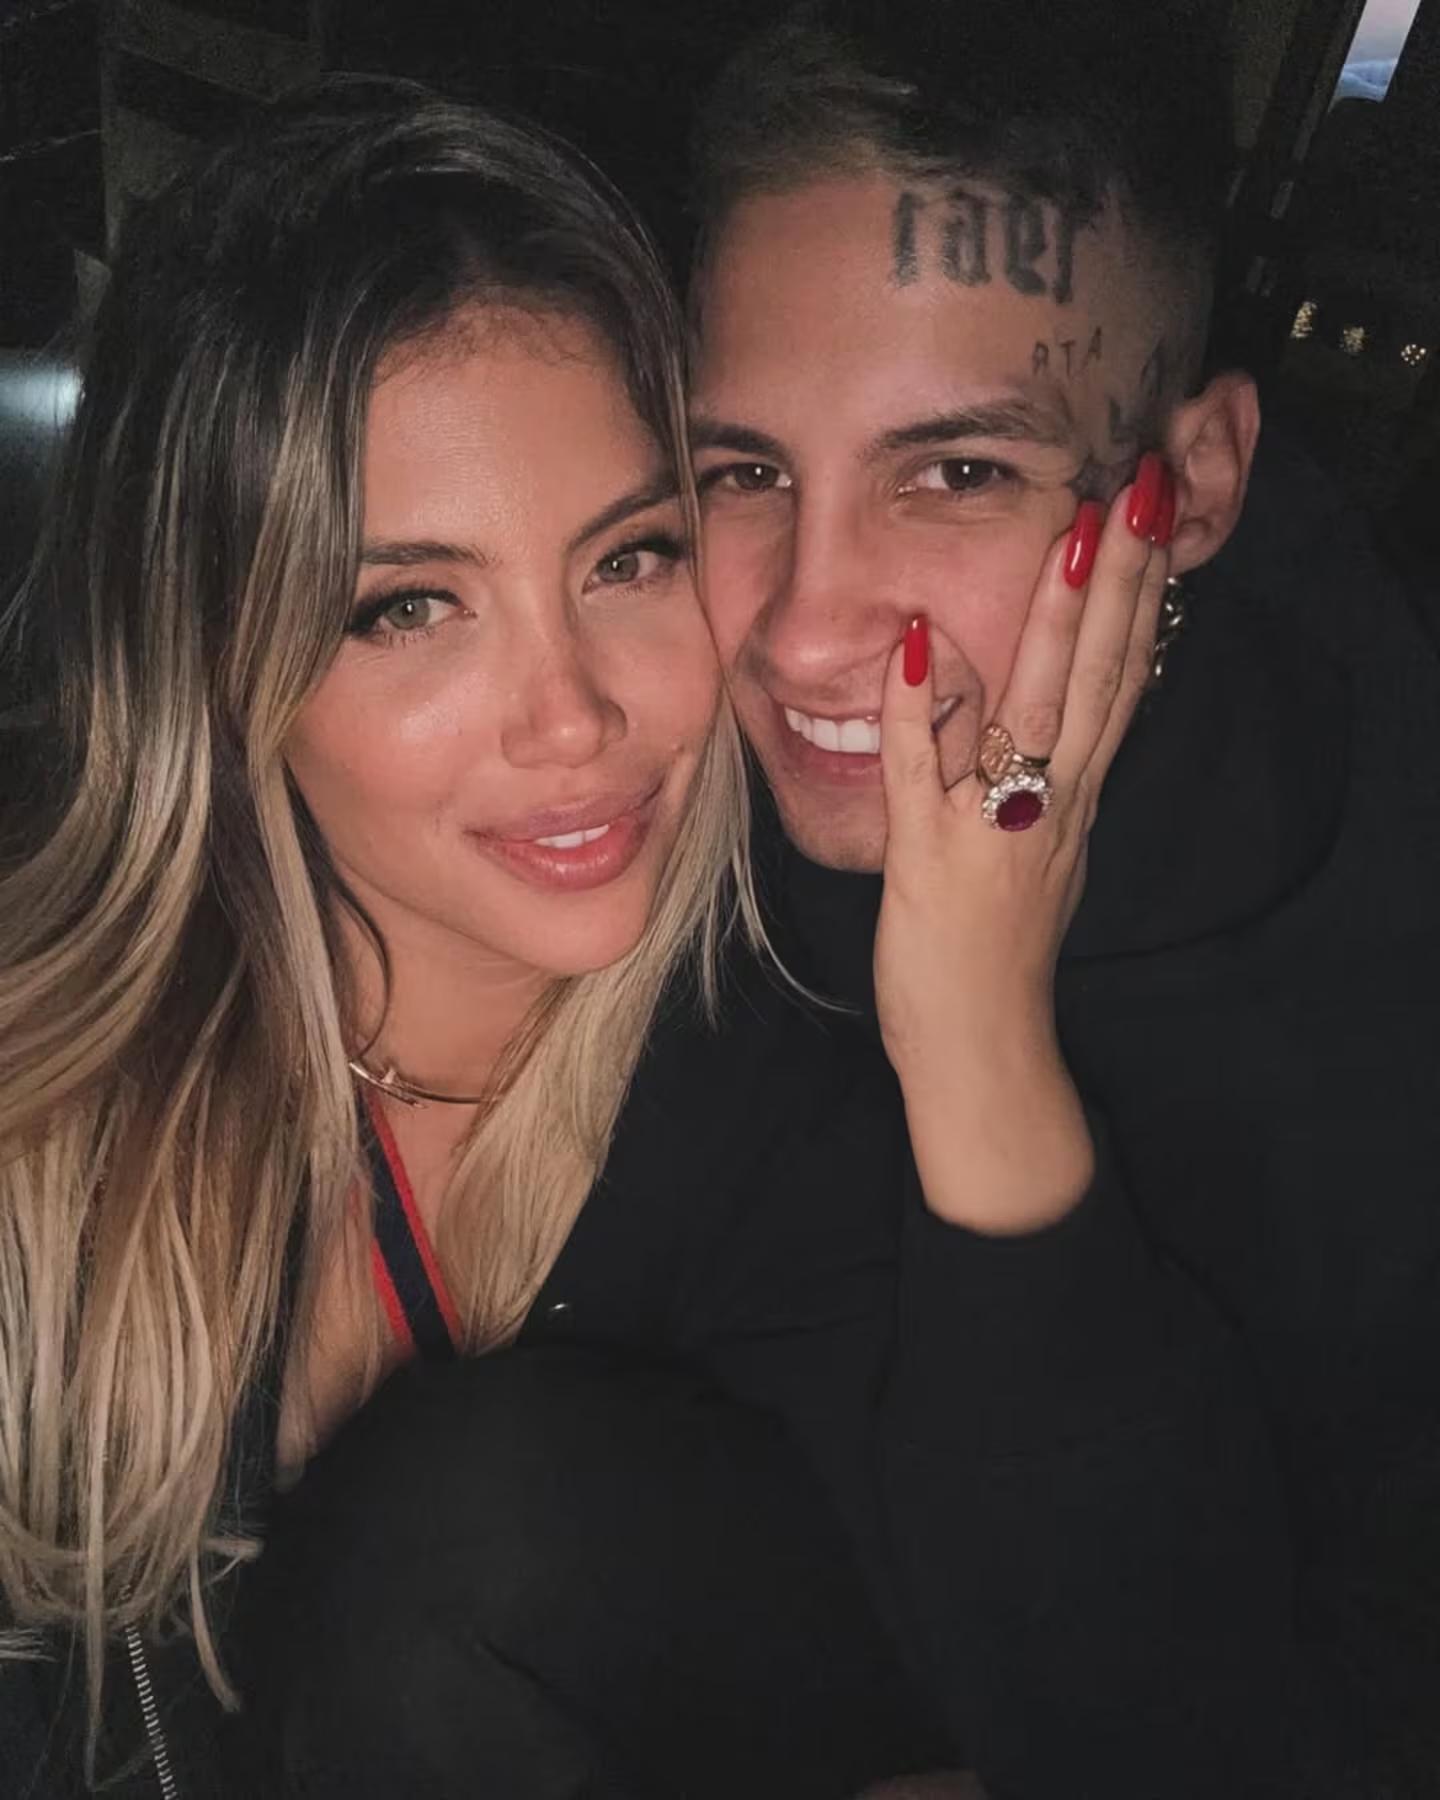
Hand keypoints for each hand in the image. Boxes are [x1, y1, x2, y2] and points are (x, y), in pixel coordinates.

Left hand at [873, 461, 1174, 1232]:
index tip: (1149, 514)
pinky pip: (921, 777)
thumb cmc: (997, 952)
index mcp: (1074, 798)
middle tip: (1144, 485)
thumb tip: (1029, 714)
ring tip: (1079, 534)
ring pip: (1038, 714)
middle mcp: (1050, 804)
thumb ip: (1039, 782)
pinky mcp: (931, 862)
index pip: (1121, 680)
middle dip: (1123, 579)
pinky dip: (919, 712)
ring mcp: (994, 830)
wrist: (983, 1050)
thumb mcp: (1035, 854)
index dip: (1138, 596)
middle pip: (1101, 678)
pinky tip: (916, 644)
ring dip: (1058, 623)